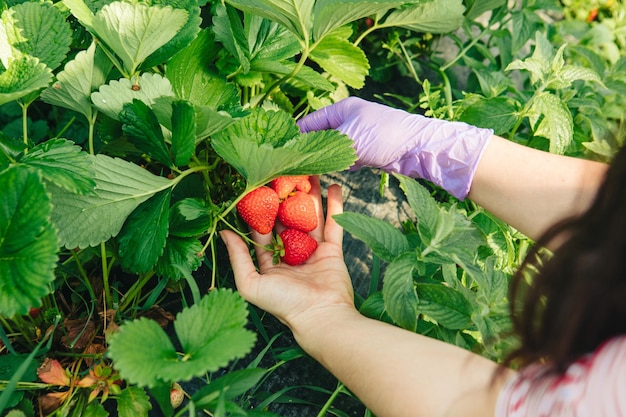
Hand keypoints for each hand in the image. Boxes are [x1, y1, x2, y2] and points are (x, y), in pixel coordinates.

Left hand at [220, 177, 355, 330]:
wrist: (321, 316)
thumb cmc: (283, 304)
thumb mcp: (251, 283)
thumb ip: (238, 257)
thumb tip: (224, 232)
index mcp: (270, 262)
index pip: (262, 229)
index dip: (259, 208)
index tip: (257, 185)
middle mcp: (291, 254)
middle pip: (287, 219)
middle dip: (285, 197)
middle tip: (284, 173)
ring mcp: (313, 252)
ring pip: (310, 217)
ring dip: (310, 195)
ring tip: (309, 172)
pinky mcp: (333, 251)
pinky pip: (334, 224)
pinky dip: (336, 206)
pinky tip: (334, 186)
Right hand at [297, 97, 492, 199]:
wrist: (420, 147)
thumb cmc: (385, 136)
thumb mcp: (349, 141)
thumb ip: (323, 148)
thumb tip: (300, 158)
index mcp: (342, 108)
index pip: (309, 122)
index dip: (294, 137)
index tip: (281, 153)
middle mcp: (349, 118)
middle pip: (320, 135)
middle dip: (308, 149)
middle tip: (292, 167)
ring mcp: (359, 133)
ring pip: (333, 147)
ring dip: (324, 158)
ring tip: (308, 172)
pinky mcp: (368, 148)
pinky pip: (346, 156)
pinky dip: (340, 163)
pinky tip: (335, 171)